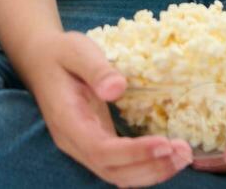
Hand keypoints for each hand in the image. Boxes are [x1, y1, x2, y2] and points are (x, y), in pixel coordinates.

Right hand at [27, 31, 193, 187]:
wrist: (41, 59)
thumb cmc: (60, 53)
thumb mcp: (77, 51)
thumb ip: (96, 69)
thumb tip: (117, 88)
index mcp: (67, 121)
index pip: (101, 150)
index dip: (133, 153)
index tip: (164, 143)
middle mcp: (74, 142)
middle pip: (113, 171)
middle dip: (151, 167)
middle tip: (184, 152)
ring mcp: (84, 146)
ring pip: (119, 175)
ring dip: (153, 171)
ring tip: (184, 156)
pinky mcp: (96, 144)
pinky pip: (121, 165)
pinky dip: (147, 166)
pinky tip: (169, 154)